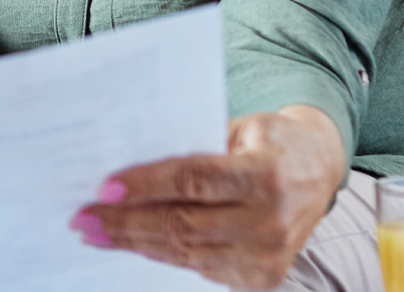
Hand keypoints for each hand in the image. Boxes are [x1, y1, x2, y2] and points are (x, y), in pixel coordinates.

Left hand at [73, 105, 345, 289]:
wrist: (320, 167)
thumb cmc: (270, 140)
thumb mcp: (239, 128)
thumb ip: (193, 148)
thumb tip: (128, 166)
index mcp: (266, 174)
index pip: (193, 181)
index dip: (145, 186)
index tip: (104, 187)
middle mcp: (271, 221)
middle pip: (182, 225)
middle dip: (125, 222)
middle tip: (83, 217)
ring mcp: (269, 256)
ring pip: (185, 253)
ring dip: (135, 243)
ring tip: (98, 233)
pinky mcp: (264, 278)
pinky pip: (200, 269)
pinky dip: (163, 255)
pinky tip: (134, 243)